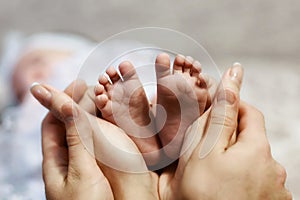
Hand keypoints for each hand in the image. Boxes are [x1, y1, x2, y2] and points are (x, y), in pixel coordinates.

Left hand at [31, 80, 158, 199]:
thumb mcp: (80, 171)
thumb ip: (75, 138)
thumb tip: (63, 105)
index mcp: (57, 160)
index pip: (53, 122)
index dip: (61, 100)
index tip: (77, 82)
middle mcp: (71, 159)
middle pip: (71, 123)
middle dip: (80, 102)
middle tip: (97, 85)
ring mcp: (89, 162)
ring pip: (88, 130)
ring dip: (95, 112)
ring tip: (108, 95)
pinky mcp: (105, 167)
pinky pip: (104, 141)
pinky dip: (109, 126)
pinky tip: (119, 117)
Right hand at [159, 64, 291, 199]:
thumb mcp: (201, 152)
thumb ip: (220, 113)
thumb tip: (234, 75)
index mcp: (256, 150)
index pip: (247, 111)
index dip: (227, 109)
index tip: (209, 120)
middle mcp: (272, 168)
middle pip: (249, 138)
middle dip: (226, 139)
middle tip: (201, 154)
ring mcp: (274, 189)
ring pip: (251, 160)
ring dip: (232, 160)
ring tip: (210, 177)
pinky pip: (256, 180)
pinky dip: (240, 178)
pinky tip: (223, 191)